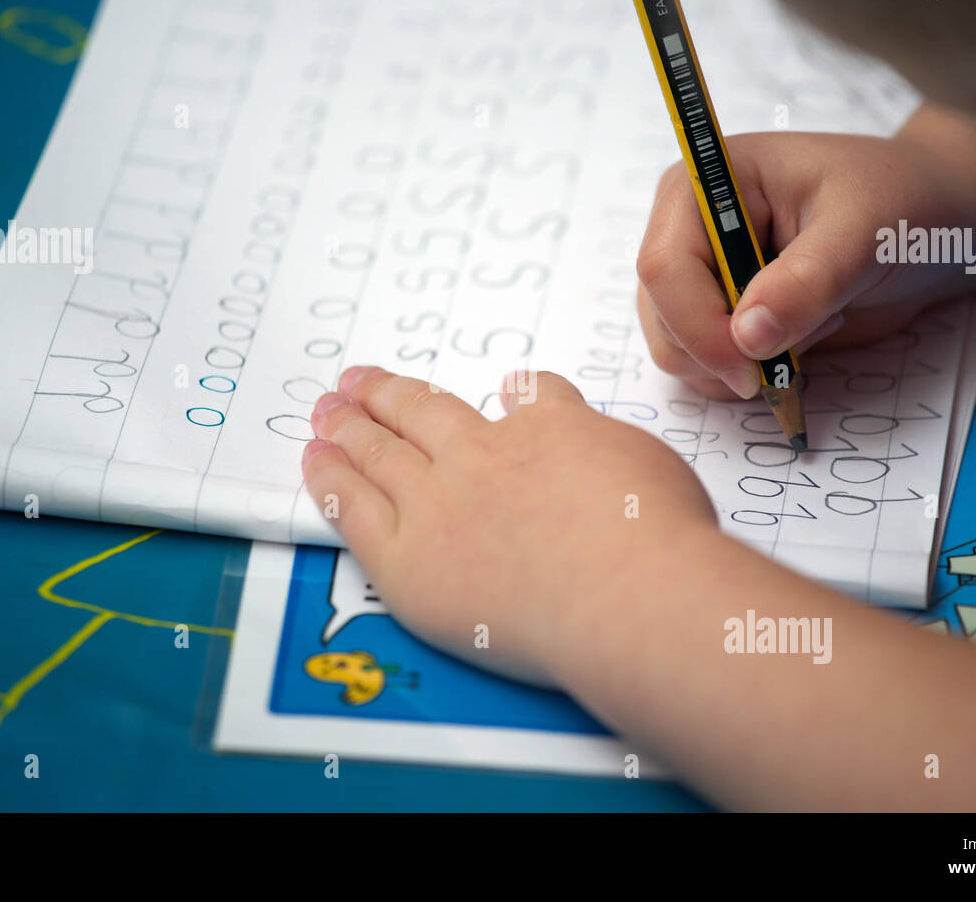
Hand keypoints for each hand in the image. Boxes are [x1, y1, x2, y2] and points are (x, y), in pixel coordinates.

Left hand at [301, 366, 715, 685]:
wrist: (627, 595)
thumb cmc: (659, 544)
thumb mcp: (653, 467)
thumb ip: (608, 449)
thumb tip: (590, 444)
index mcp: (552, 429)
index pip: (527, 397)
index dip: (511, 396)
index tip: (499, 395)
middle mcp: (485, 455)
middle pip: (424, 412)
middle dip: (387, 392)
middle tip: (357, 380)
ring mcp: (441, 502)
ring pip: (381, 450)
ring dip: (349, 424)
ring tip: (326, 410)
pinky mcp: (409, 558)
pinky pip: (355, 506)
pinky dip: (331, 476)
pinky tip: (315, 459)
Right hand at [637, 105, 975, 400]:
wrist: (938, 219)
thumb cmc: (904, 201)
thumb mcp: (866, 232)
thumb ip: (806, 283)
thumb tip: (745, 338)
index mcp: (704, 184)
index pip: (663, 266)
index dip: (697, 325)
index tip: (751, 367)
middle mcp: (688, 230)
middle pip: (662, 316)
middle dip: (723, 352)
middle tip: (803, 343)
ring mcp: (702, 276)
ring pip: (677, 350)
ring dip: (742, 365)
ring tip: (815, 324)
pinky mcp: (723, 314)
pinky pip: (706, 367)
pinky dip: (751, 374)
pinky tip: (805, 336)